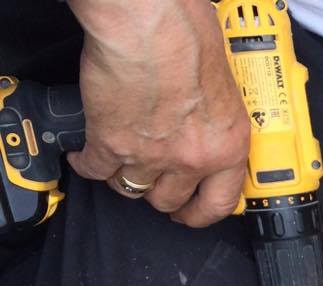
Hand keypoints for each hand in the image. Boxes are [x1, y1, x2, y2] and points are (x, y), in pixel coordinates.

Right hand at [67, 0, 249, 226]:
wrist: (153, 24)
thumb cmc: (189, 37)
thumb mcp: (223, 88)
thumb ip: (214, 117)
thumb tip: (205, 123)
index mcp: (228, 146)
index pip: (220, 202)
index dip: (202, 213)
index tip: (193, 213)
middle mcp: (193, 158)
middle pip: (170, 199)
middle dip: (159, 193)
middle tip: (151, 183)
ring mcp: (152, 156)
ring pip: (133, 189)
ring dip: (124, 179)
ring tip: (119, 166)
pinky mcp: (112, 144)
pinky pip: (96, 170)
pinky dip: (87, 165)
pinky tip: (84, 157)